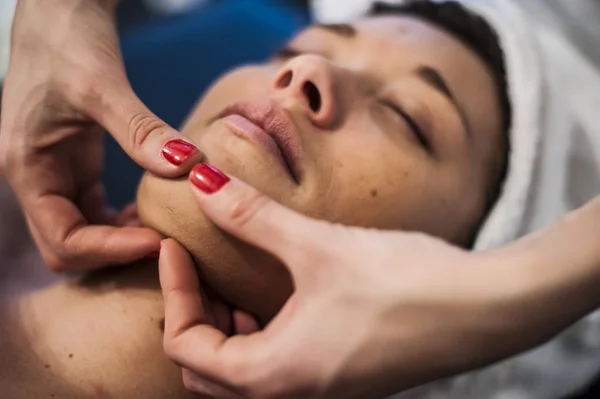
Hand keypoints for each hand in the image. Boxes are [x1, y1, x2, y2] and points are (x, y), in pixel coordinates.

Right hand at [0, 0, 201, 270]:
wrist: (59, 11)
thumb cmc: (67, 39)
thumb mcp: (104, 86)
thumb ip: (142, 131)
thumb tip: (189, 167)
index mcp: (26, 168)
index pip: (62, 240)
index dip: (110, 251)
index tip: (160, 242)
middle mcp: (35, 179)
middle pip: (70, 248)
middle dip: (116, 254)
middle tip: (168, 246)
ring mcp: (55, 174)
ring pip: (84, 233)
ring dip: (122, 241)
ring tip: (168, 234)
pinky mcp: (76, 166)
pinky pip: (96, 212)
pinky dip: (123, 222)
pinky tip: (154, 214)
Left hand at [158, 163, 534, 398]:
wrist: (487, 308)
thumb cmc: (407, 283)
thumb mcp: (318, 245)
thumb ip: (253, 216)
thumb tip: (201, 181)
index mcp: (275, 373)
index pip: (187, 347)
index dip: (173, 292)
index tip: (174, 244)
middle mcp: (293, 394)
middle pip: (207, 372)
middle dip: (193, 318)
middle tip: (199, 269)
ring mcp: (320, 390)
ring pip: (242, 375)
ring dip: (226, 330)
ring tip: (233, 281)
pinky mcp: (345, 376)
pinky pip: (279, 368)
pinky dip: (261, 336)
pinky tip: (280, 295)